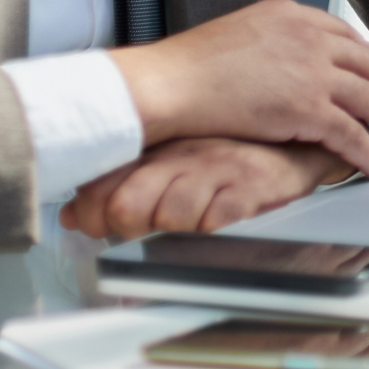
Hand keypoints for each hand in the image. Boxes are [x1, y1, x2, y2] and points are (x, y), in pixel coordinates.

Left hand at [60, 138, 349, 239]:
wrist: (296, 142)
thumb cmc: (230, 154)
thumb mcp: (168, 163)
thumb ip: (117, 187)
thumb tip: (72, 215)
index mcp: (156, 147)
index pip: (99, 188)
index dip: (93, 217)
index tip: (101, 224)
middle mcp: (180, 155)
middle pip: (127, 207)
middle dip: (130, 227)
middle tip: (146, 224)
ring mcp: (216, 169)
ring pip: (169, 217)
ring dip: (176, 227)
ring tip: (193, 213)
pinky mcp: (251, 185)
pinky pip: (215, 220)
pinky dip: (213, 226)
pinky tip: (220, 215)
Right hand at [107, 0, 368, 179]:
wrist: (170, 82)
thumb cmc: (190, 64)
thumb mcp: (239, 33)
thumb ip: (270, 42)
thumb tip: (279, 61)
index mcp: (292, 16)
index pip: (343, 35)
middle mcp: (310, 39)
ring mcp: (313, 74)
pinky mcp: (307, 108)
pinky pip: (349, 133)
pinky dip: (368, 150)